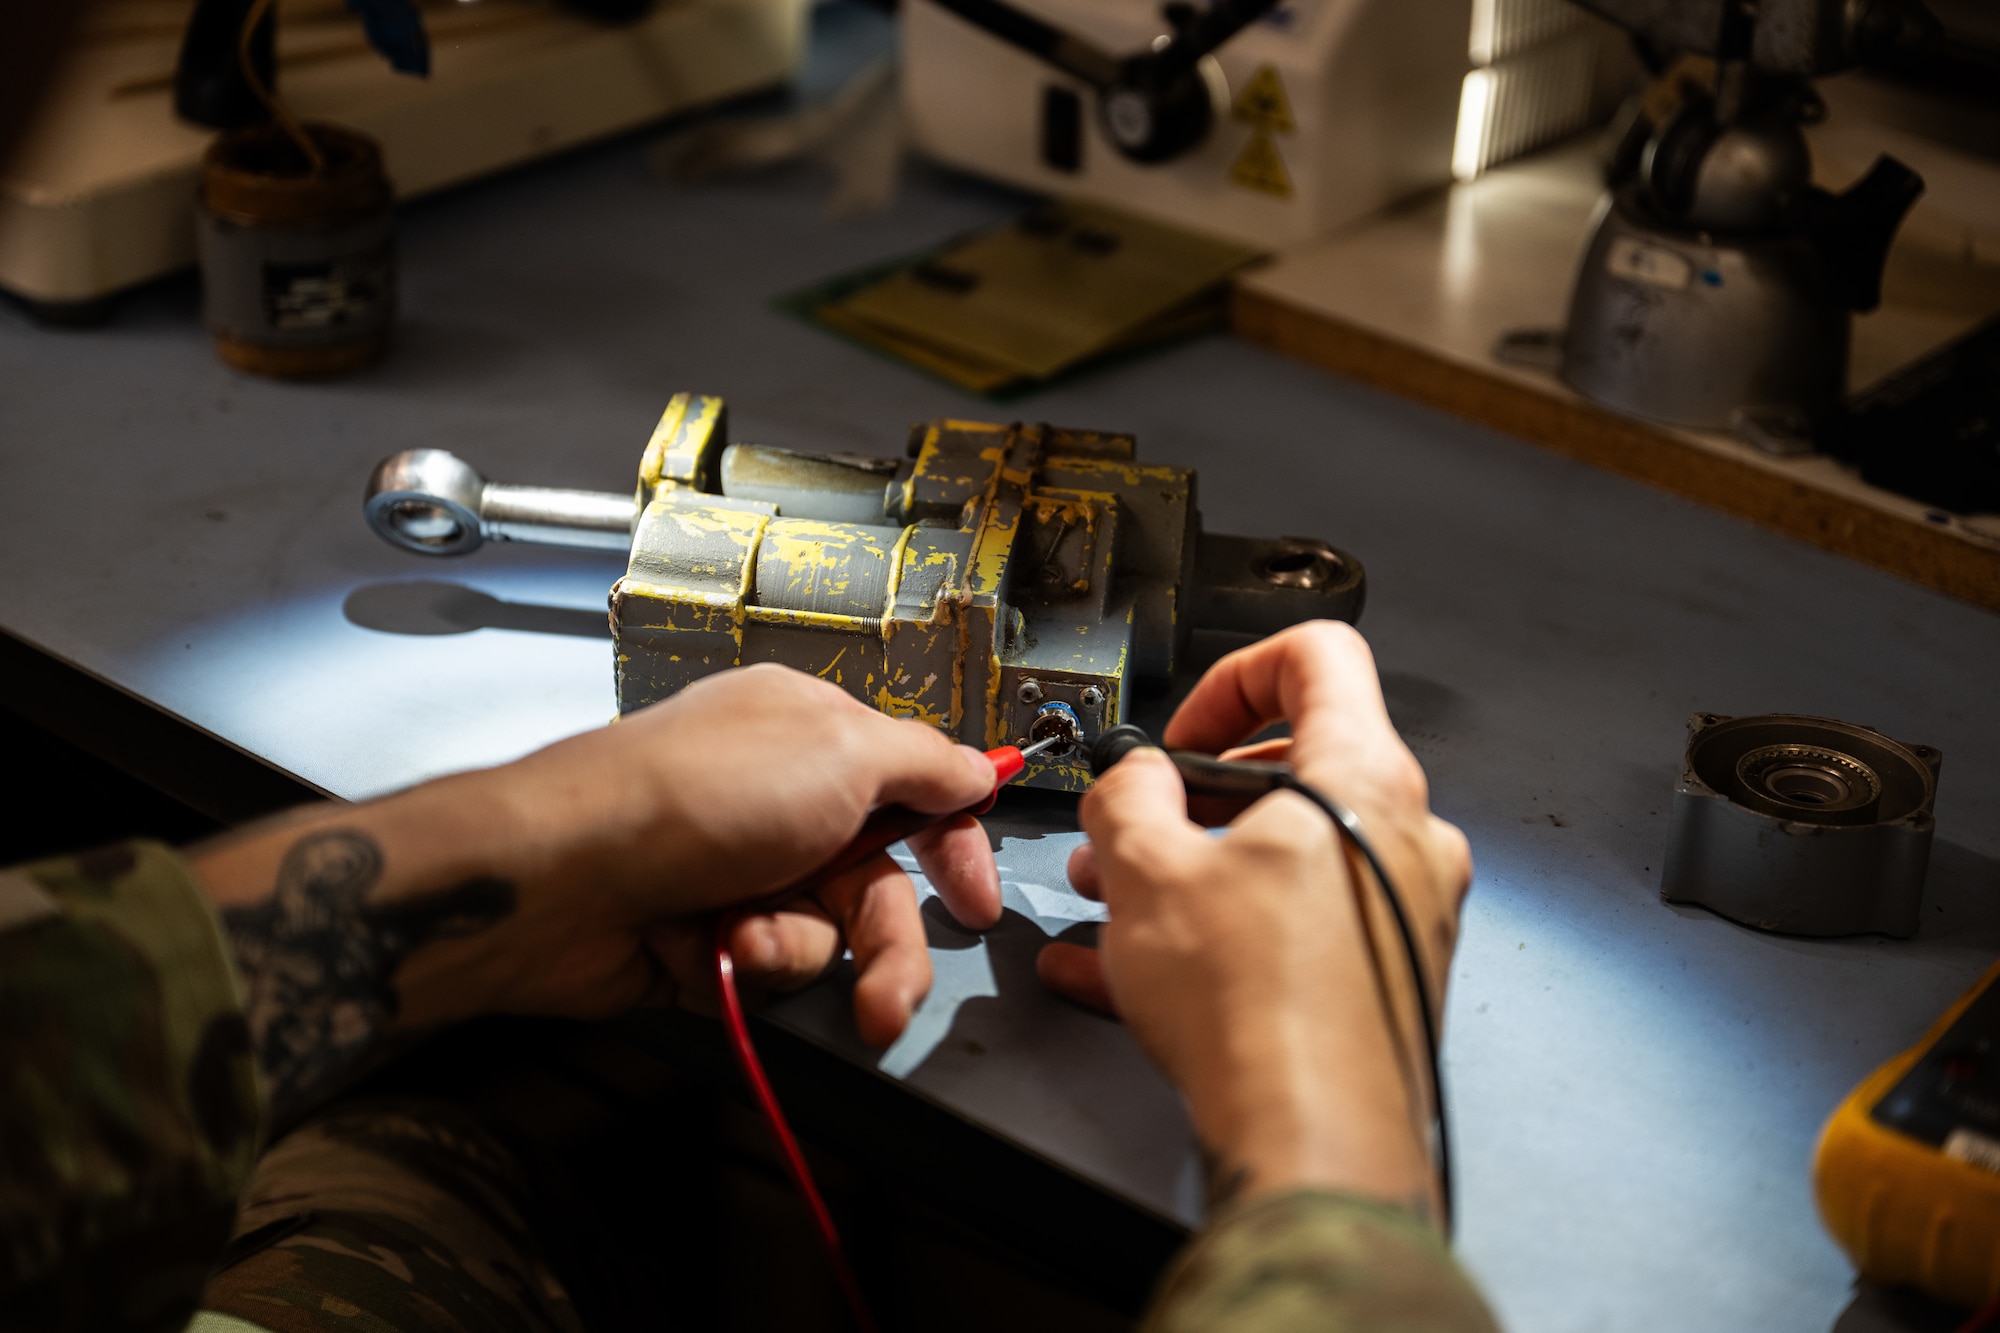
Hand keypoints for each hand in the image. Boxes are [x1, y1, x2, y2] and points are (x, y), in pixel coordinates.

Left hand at [190, 665, 1001, 1114]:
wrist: (566, 874)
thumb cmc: (707, 795)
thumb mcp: (841, 751)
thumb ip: (924, 763)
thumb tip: (978, 768)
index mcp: (812, 736)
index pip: (912, 791)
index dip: (952, 847)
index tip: (977, 904)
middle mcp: (779, 799)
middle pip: (875, 886)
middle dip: (885, 948)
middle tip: (890, 999)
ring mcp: (738, 869)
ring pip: (824, 937)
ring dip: (799, 947)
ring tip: (750, 939)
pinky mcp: (702, 935)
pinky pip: (765, 966)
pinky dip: (744, 960)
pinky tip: (706, 944)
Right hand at [1036, 622, 1471, 1219]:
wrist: (1314, 1146)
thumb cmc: (1256, 1009)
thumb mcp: (1146, 868)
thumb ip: (1128, 792)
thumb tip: (1132, 777)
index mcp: (1364, 779)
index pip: (1318, 656)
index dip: (1233, 675)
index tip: (1182, 729)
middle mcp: (1406, 838)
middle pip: (1292, 769)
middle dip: (1189, 796)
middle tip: (1132, 828)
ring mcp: (1404, 912)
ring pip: (1282, 859)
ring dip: (1191, 868)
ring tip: (1111, 906)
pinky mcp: (1385, 976)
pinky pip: (1288, 928)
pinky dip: (1216, 932)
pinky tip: (1123, 972)